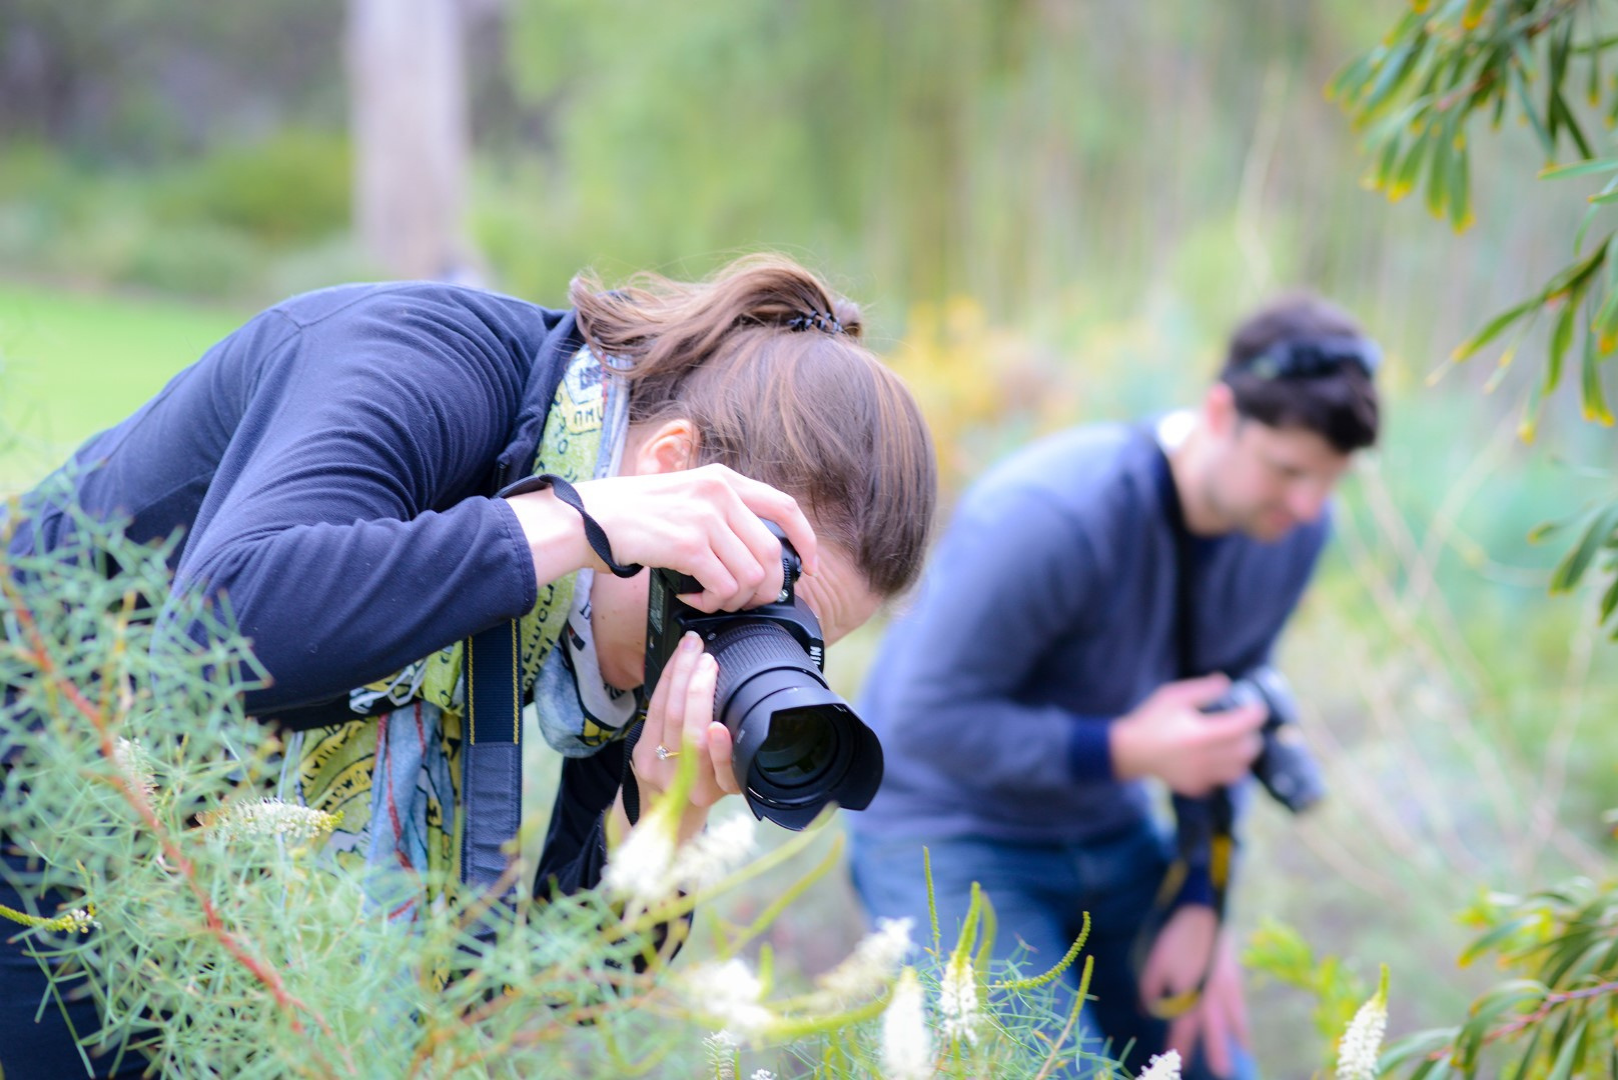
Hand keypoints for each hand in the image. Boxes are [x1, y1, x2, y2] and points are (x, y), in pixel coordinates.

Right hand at [506, 463, 818, 613]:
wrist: (586, 519)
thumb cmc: (630, 515)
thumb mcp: (684, 495)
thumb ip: (720, 513)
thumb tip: (756, 554)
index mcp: (723, 479)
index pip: (785, 508)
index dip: (806, 542)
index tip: (810, 569)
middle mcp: (719, 492)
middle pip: (772, 554)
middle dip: (764, 589)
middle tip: (742, 601)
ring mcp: (705, 517)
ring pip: (751, 576)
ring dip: (734, 599)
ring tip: (708, 598)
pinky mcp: (688, 544)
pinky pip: (723, 587)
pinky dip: (711, 602)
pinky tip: (691, 597)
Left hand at [629, 630, 741, 839]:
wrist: (663, 813)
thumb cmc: (703, 790)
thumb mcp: (728, 783)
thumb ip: (735, 758)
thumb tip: (746, 712)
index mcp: (715, 792)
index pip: (718, 770)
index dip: (719, 750)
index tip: (720, 728)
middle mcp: (685, 784)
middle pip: (688, 734)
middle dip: (697, 690)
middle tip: (708, 659)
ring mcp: (657, 767)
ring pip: (666, 714)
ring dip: (679, 675)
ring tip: (692, 648)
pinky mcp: (639, 752)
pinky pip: (652, 709)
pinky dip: (665, 680)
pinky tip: (675, 662)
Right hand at [1109, 675, 1264, 795]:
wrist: (1131, 751)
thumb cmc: (1151, 720)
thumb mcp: (1173, 696)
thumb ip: (1202, 689)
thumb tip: (1226, 683)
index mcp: (1200, 734)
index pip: (1242, 726)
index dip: (1255, 715)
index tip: (1257, 707)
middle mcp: (1204, 758)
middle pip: (1246, 750)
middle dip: (1252, 736)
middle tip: (1246, 726)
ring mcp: (1201, 776)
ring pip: (1239, 770)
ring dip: (1244, 756)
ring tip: (1237, 743)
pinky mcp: (1196, 786)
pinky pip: (1223, 780)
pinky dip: (1227, 769)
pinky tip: (1218, 757)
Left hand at [1140, 910, 1249, 1077]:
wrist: (1204, 914)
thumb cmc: (1176, 939)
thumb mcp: (1155, 963)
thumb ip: (1149, 990)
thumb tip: (1146, 1010)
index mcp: (1190, 993)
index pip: (1183, 1028)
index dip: (1179, 1046)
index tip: (1177, 1063)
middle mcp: (1211, 996)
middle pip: (1216, 1031)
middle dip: (1218, 1052)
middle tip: (1222, 1071)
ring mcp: (1227, 988)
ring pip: (1235, 1020)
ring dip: (1238, 1039)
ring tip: (1243, 1054)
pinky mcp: (1236, 978)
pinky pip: (1240, 1006)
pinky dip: (1242, 1021)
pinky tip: (1243, 1028)